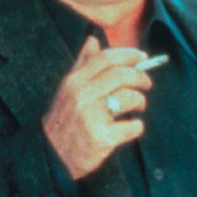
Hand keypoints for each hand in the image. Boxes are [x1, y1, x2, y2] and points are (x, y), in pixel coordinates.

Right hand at [42, 37, 152, 179]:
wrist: (50, 156)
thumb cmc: (63, 120)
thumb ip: (82, 65)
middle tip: (146, 84)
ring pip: (130, 98)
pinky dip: (136, 127)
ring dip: (140, 102)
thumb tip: (93, 40)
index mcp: (73, 82)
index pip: (105, 59)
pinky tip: (128, 128)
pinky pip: (133, 126)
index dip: (129, 55)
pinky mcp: (101, 137)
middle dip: (141, 78)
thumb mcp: (67, 90)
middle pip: (122, 76)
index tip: (142, 58)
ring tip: (136, 107)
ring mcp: (91, 117)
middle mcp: (81, 96)